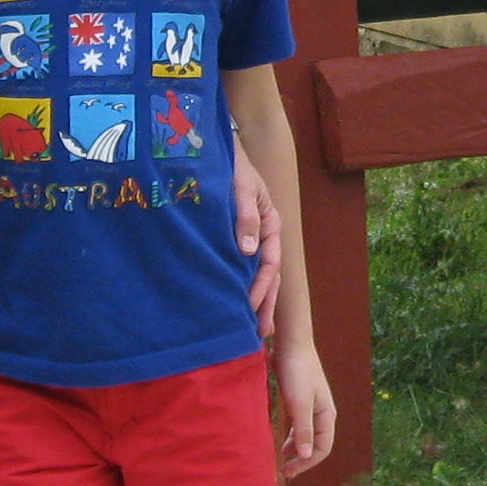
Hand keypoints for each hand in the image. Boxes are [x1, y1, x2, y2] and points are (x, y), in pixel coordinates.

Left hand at [235, 154, 283, 329]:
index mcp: (271, 225)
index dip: (261, 288)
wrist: (214, 151)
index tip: (249, 308)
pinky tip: (237, 303)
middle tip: (260, 334)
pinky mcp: (235, 240)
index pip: (269, 264)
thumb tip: (248, 251)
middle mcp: (264, 236)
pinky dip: (242, 287)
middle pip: (268, 277)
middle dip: (266, 305)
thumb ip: (245, 216)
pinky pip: (242, 268)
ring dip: (258, 301)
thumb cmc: (232, 167)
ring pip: (258, 276)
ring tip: (255, 329)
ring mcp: (251, 239)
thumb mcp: (241, 188)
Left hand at [270, 340, 337, 478]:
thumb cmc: (296, 372)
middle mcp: (323, 413)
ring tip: (282, 461)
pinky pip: (300, 425)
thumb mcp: (299, 404)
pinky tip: (282, 442)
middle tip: (285, 472)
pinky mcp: (301, 400)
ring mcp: (313, 406)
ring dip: (297, 450)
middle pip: (317, 444)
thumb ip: (303, 430)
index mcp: (326, 415)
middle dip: (302, 460)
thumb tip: (307, 457)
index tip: (288, 471)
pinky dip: (292, 437)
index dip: (307, 463)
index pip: (322, 448)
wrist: (292, 343)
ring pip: (307, 435)